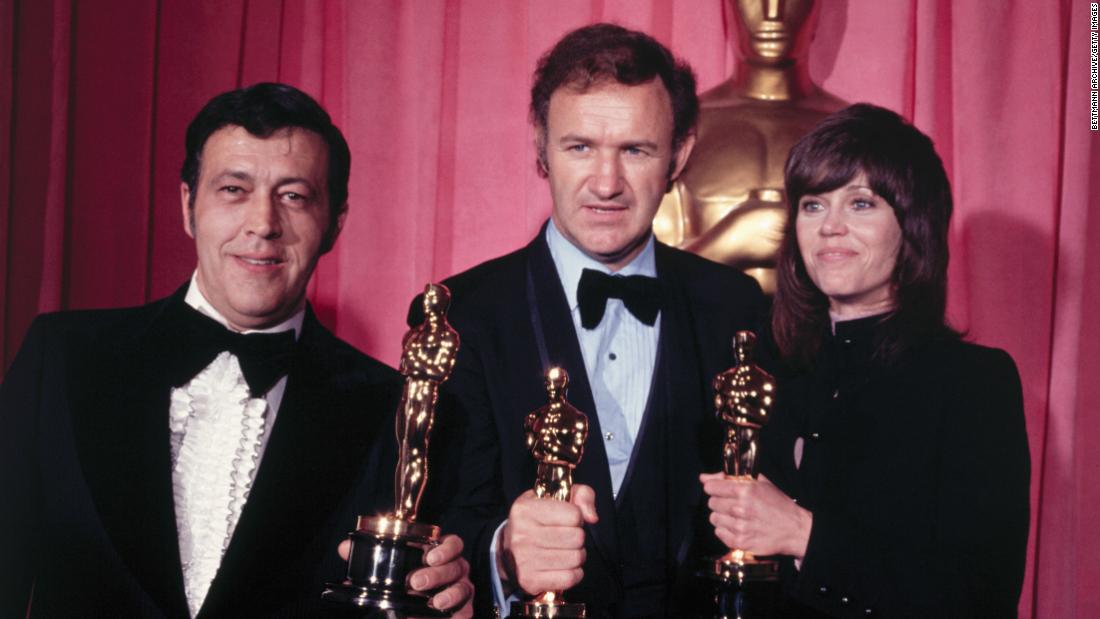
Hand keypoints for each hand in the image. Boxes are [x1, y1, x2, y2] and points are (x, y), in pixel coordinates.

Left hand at [338, 534, 472, 616]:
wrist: (416, 611)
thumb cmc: (408, 581)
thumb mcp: (390, 568)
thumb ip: (369, 556)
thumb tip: (344, 548)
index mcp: (441, 554)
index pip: (453, 544)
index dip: (445, 548)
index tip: (429, 556)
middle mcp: (456, 569)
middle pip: (456, 566)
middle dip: (437, 574)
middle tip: (415, 582)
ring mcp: (461, 590)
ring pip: (464, 589)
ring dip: (449, 595)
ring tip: (434, 604)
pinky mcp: (463, 611)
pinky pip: (465, 613)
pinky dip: (455, 617)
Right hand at [498, 484, 597, 595]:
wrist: (507, 552)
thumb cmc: (536, 521)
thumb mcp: (554, 497)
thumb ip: (581, 495)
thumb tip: (592, 517)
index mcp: (526, 509)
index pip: (574, 514)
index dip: (576, 517)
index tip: (566, 520)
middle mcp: (522, 534)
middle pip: (577, 537)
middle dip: (578, 537)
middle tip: (567, 537)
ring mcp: (524, 559)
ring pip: (576, 558)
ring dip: (577, 555)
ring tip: (565, 551)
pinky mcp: (530, 580)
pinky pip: (570, 578)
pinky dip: (574, 573)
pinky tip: (564, 566)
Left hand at [700, 472, 811, 559]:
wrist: (795, 529)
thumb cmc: (778, 505)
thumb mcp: (759, 483)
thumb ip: (729, 477)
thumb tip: (704, 477)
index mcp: (745, 490)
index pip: (711, 487)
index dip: (714, 488)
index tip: (719, 490)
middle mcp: (741, 508)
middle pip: (712, 503)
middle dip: (720, 502)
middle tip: (733, 504)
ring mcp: (740, 527)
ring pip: (714, 518)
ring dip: (723, 517)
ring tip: (737, 517)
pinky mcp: (740, 542)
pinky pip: (719, 533)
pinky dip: (726, 530)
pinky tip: (738, 527)